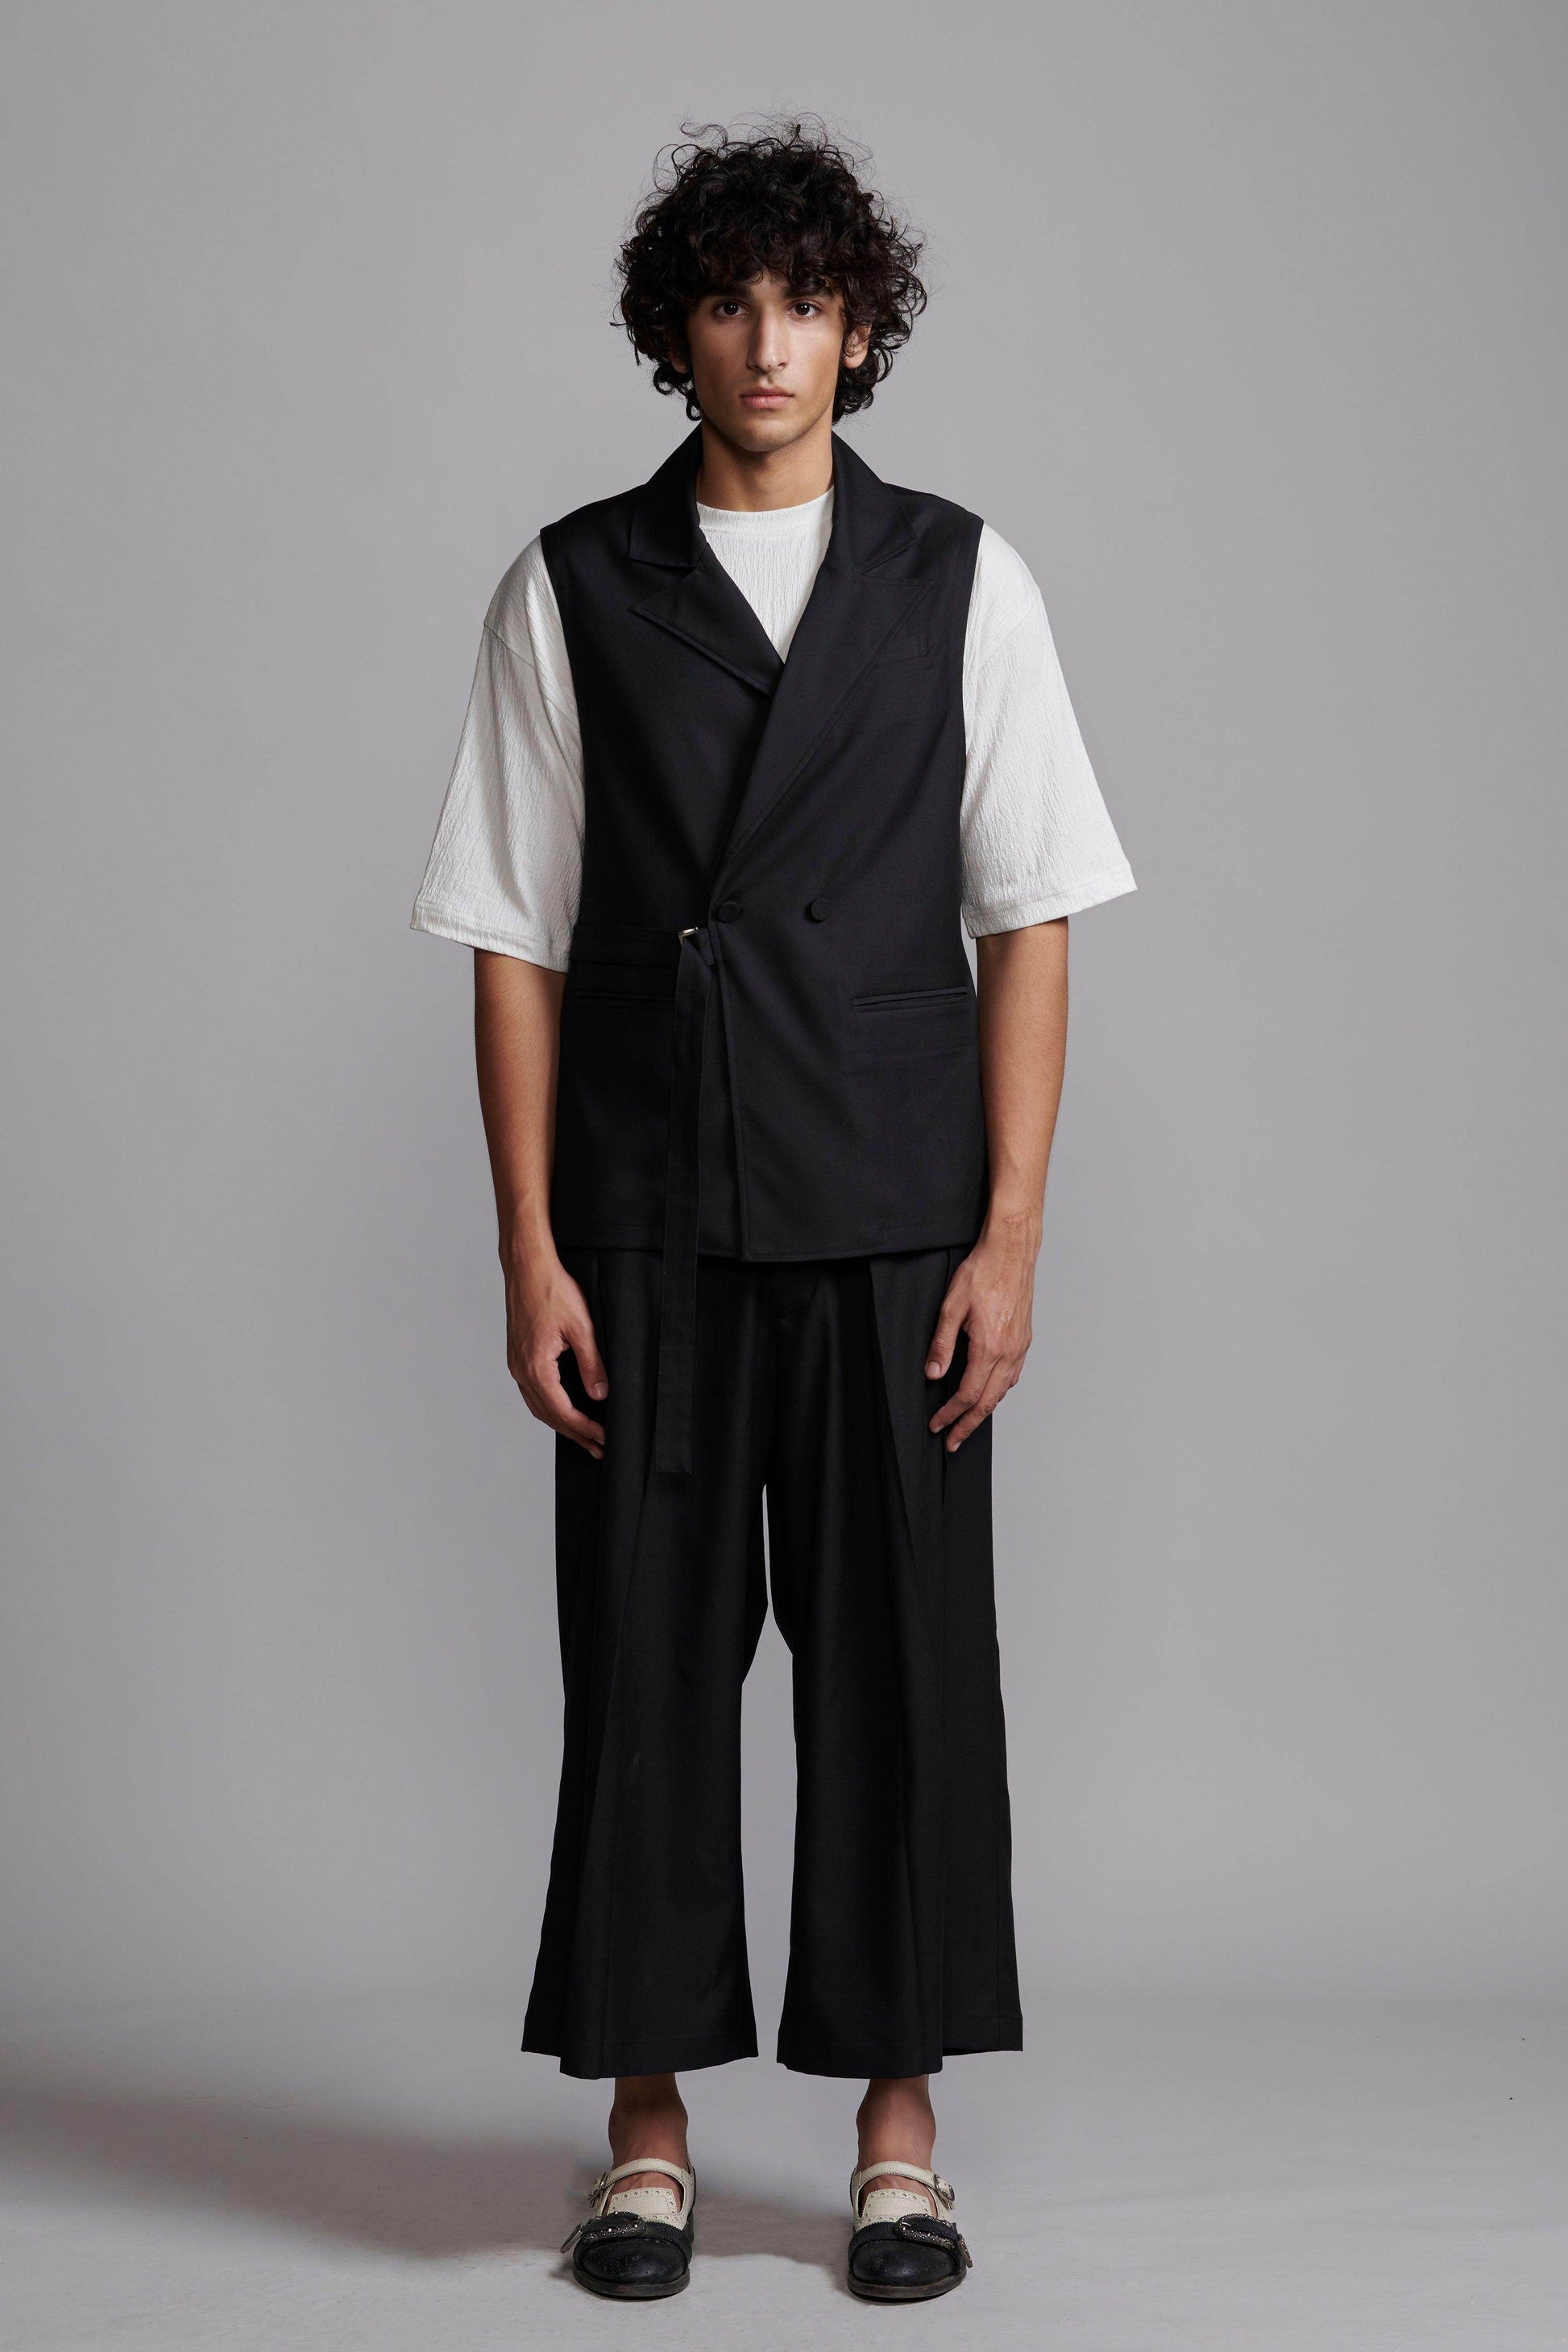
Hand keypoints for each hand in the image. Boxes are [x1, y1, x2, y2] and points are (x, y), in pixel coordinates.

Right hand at [503, 1250, 607, 1457]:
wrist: (527, 1268)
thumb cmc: (552, 1290)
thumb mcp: (581, 1327)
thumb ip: (592, 1363)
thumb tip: (600, 1394)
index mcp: (536, 1367)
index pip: (562, 1411)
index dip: (584, 1428)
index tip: (603, 1438)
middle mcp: (521, 1370)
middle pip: (548, 1414)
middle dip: (574, 1433)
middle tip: (597, 1448)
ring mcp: (516, 1364)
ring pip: (538, 1406)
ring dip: (560, 1423)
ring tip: (582, 1436)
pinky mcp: (518, 1356)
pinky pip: (532, 1392)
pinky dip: (548, 1406)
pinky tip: (561, 1409)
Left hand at [924, 1218, 1038, 1451]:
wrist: (1012, 1251)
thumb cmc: (982, 1272)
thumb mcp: (951, 1307)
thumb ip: (941, 1344)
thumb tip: (933, 1374)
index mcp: (989, 1348)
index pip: (968, 1395)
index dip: (951, 1415)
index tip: (937, 1426)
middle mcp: (1009, 1352)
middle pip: (988, 1402)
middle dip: (968, 1425)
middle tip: (953, 1442)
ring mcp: (1020, 1346)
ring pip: (1003, 1391)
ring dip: (984, 1411)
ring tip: (968, 1423)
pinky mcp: (1024, 1338)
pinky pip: (1013, 1375)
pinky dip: (999, 1391)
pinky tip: (990, 1392)